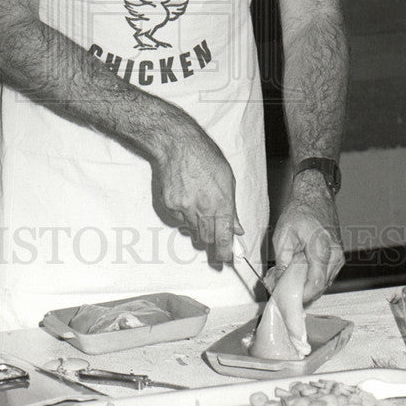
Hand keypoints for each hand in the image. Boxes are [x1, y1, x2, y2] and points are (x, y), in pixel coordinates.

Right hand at [153, 124, 241, 262]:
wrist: (178, 145)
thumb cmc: (205, 157)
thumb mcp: (227, 180)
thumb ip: (232, 208)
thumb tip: (237, 228)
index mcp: (221, 203)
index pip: (223, 238)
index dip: (224, 254)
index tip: (225, 260)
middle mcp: (202, 209)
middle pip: (207, 239)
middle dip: (212, 242)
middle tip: (214, 239)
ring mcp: (183, 208)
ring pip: (192, 231)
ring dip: (198, 227)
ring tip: (199, 207)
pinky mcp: (169, 205)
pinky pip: (178, 220)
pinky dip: (184, 215)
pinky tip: (186, 197)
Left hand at [270, 172, 344, 302]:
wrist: (315, 196)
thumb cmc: (300, 211)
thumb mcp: (283, 235)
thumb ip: (281, 262)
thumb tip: (276, 283)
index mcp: (321, 249)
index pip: (316, 283)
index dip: (302, 296)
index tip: (288, 299)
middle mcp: (335, 256)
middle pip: (320, 287)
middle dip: (301, 292)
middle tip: (281, 291)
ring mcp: (339, 257)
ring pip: (323, 283)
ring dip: (306, 286)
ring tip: (287, 281)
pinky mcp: (337, 258)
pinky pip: (325, 275)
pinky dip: (312, 279)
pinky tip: (297, 274)